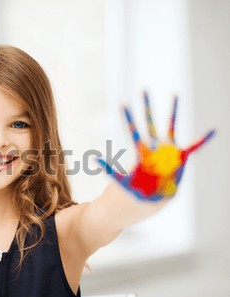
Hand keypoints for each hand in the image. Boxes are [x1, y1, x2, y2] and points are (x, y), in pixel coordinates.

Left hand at [97, 92, 215, 201]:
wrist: (152, 200)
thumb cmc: (136, 191)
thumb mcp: (120, 182)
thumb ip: (108, 170)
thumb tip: (92, 158)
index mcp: (140, 152)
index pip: (133, 130)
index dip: (127, 117)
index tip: (122, 103)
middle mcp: (153, 147)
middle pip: (149, 122)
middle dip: (146, 106)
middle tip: (143, 89)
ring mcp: (167, 151)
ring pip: (170, 126)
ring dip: (172, 111)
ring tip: (174, 94)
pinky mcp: (180, 158)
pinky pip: (194, 146)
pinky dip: (203, 140)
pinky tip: (212, 130)